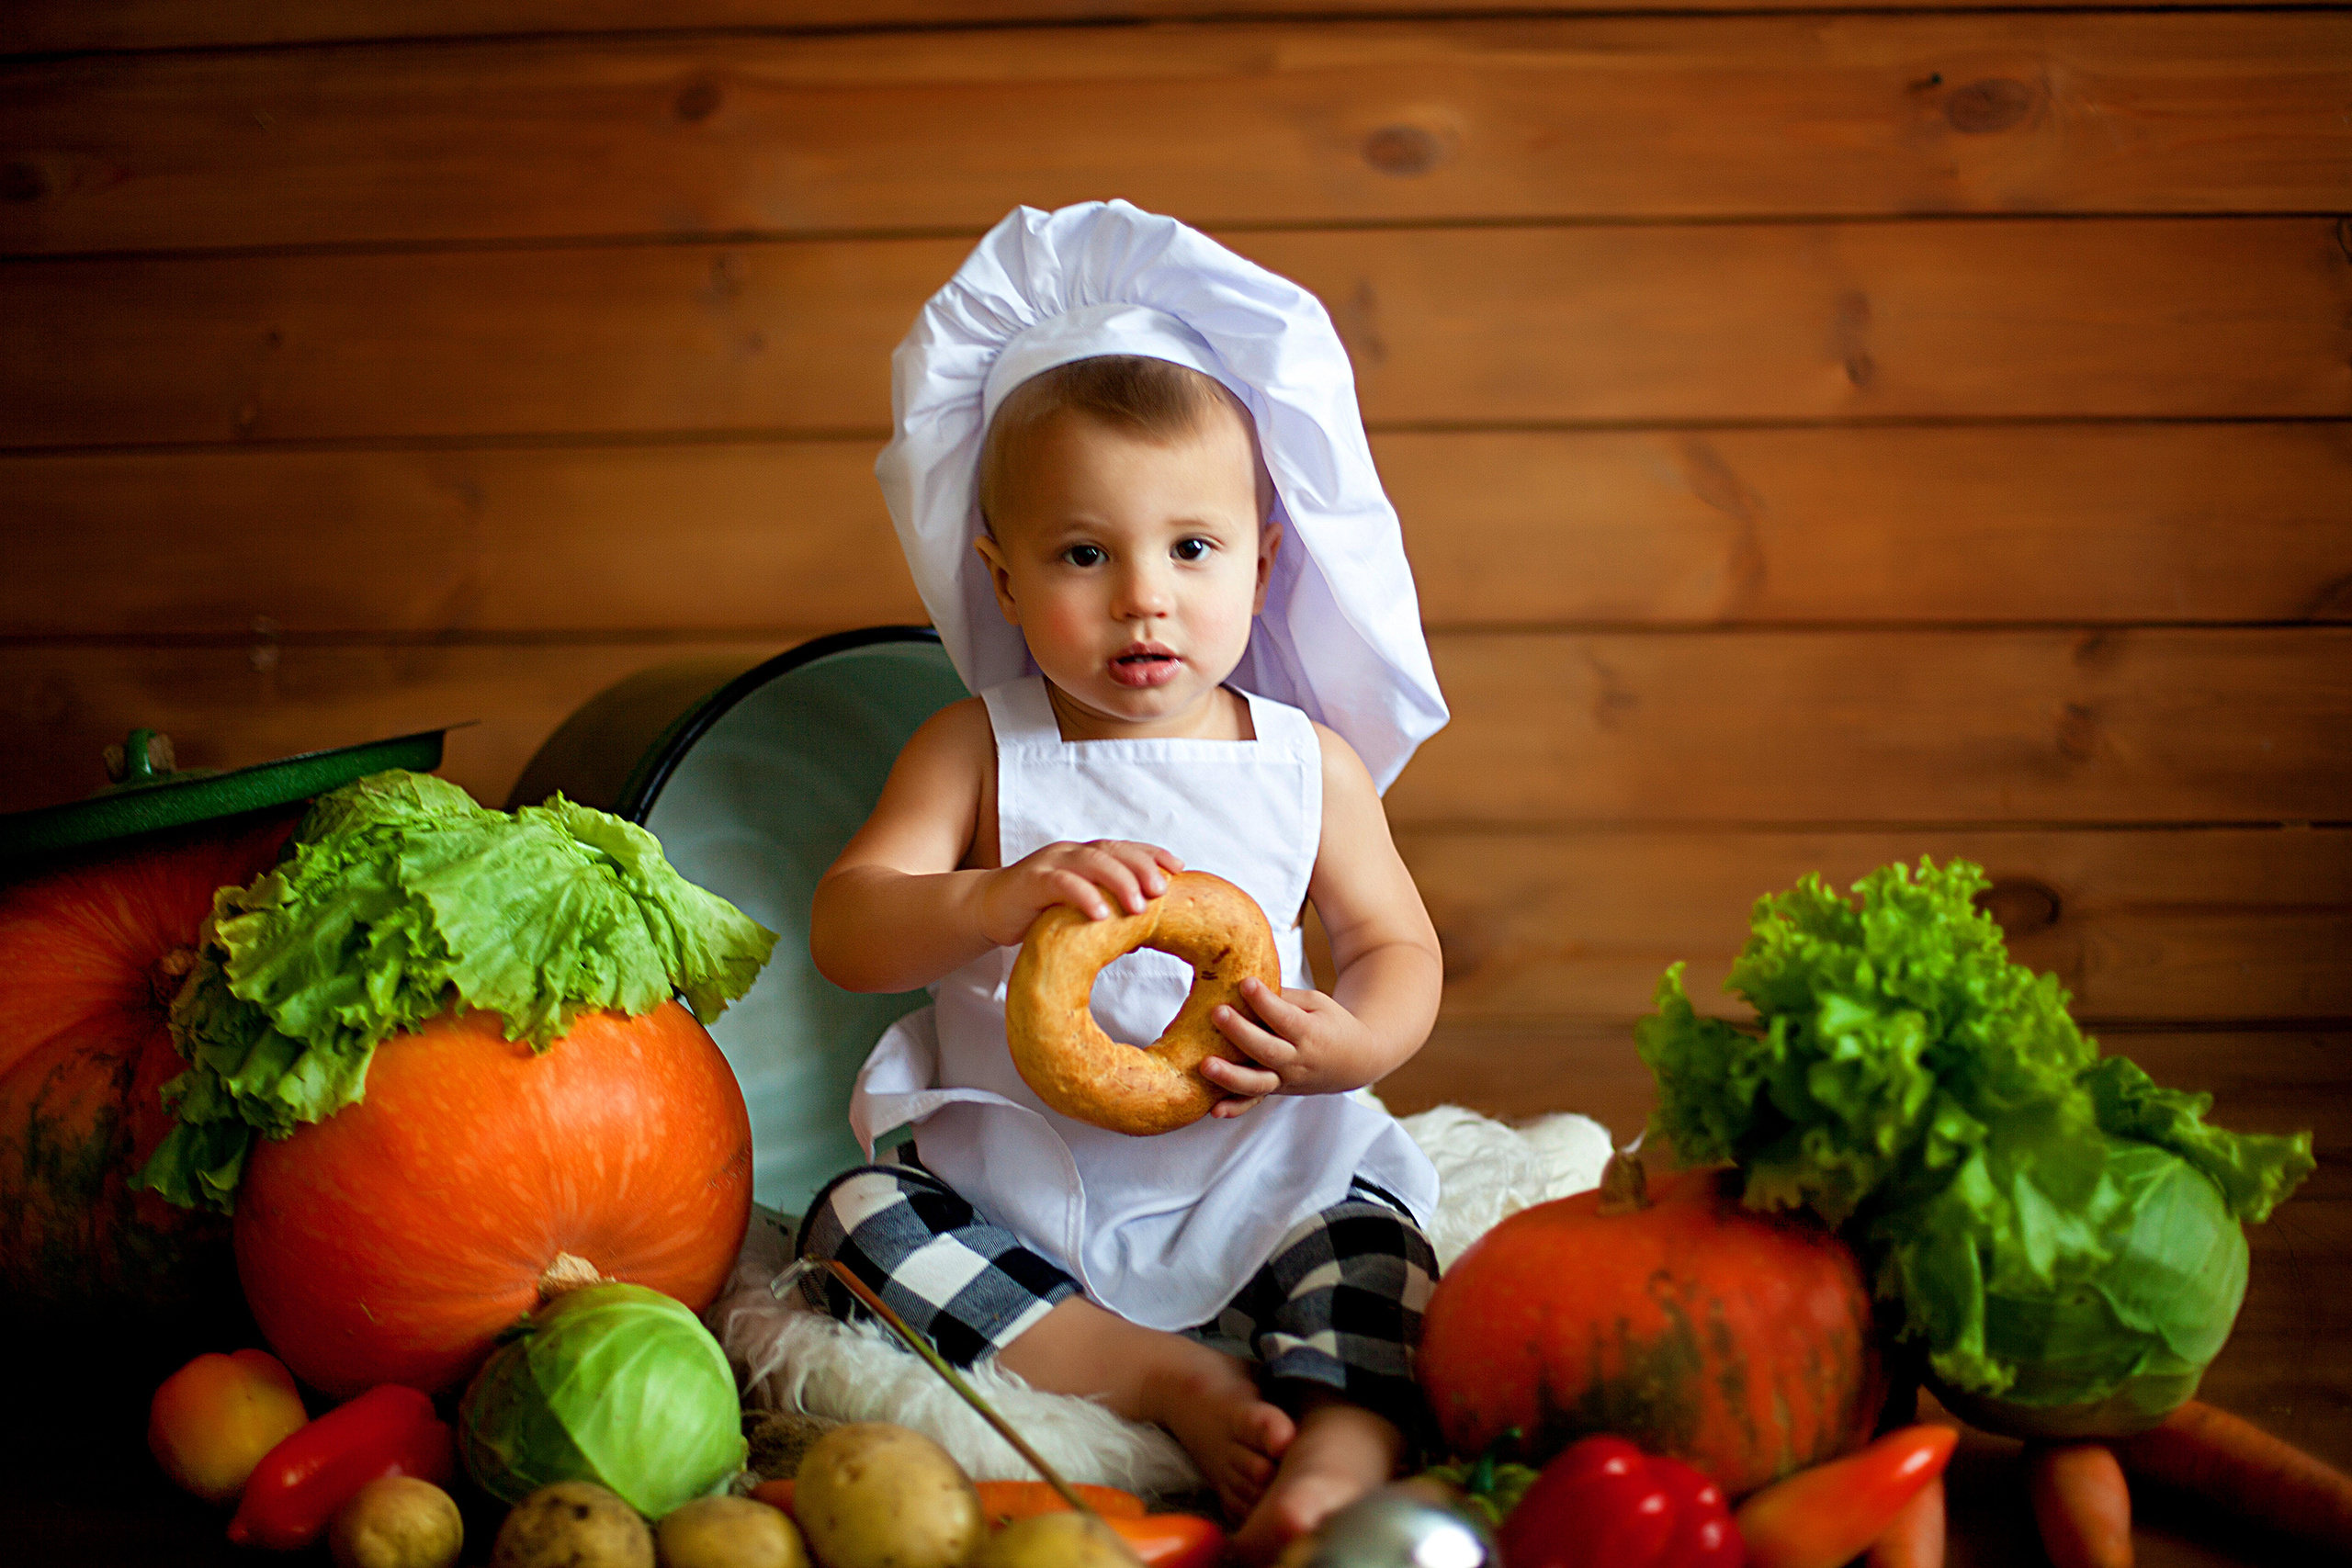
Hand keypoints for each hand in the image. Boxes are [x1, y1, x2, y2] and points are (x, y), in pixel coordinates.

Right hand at [977, 839, 1184, 947]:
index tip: (1179, 867)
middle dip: (1143, 867)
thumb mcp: (1075, 910)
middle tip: (1163, 891)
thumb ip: (1104, 913)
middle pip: (1113, 852)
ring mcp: (1050, 863)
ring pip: (1092, 862)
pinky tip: (1100, 914)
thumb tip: (1139, 938)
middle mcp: (1071, 853)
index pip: (1125, 849)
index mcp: (1085, 855)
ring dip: (1120, 882)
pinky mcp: (1031, 881)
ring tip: (1140, 905)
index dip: (1152, 854)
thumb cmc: (1035, 912)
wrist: (985, 908)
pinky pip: (1062, 884)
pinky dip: (1084, 896)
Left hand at [1198, 977, 1380, 1117]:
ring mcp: (1287, 1080)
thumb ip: (1285, 998)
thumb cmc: (1332, 1024)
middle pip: (1267, 1050)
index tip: (1245, 983)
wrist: (1356, 1062)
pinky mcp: (1277, 1091)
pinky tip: (1214, 1110)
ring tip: (1206, 1065)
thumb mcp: (1317, 1004)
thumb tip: (1246, 985)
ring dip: (1230, 1076)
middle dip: (1240, 1032)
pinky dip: (1235, 1108)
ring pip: (1257, 1083)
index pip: (1285, 1018)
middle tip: (1217, 1012)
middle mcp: (1298, 1061)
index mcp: (1311, 1033)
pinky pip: (1254, 1101)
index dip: (1264, 1001)